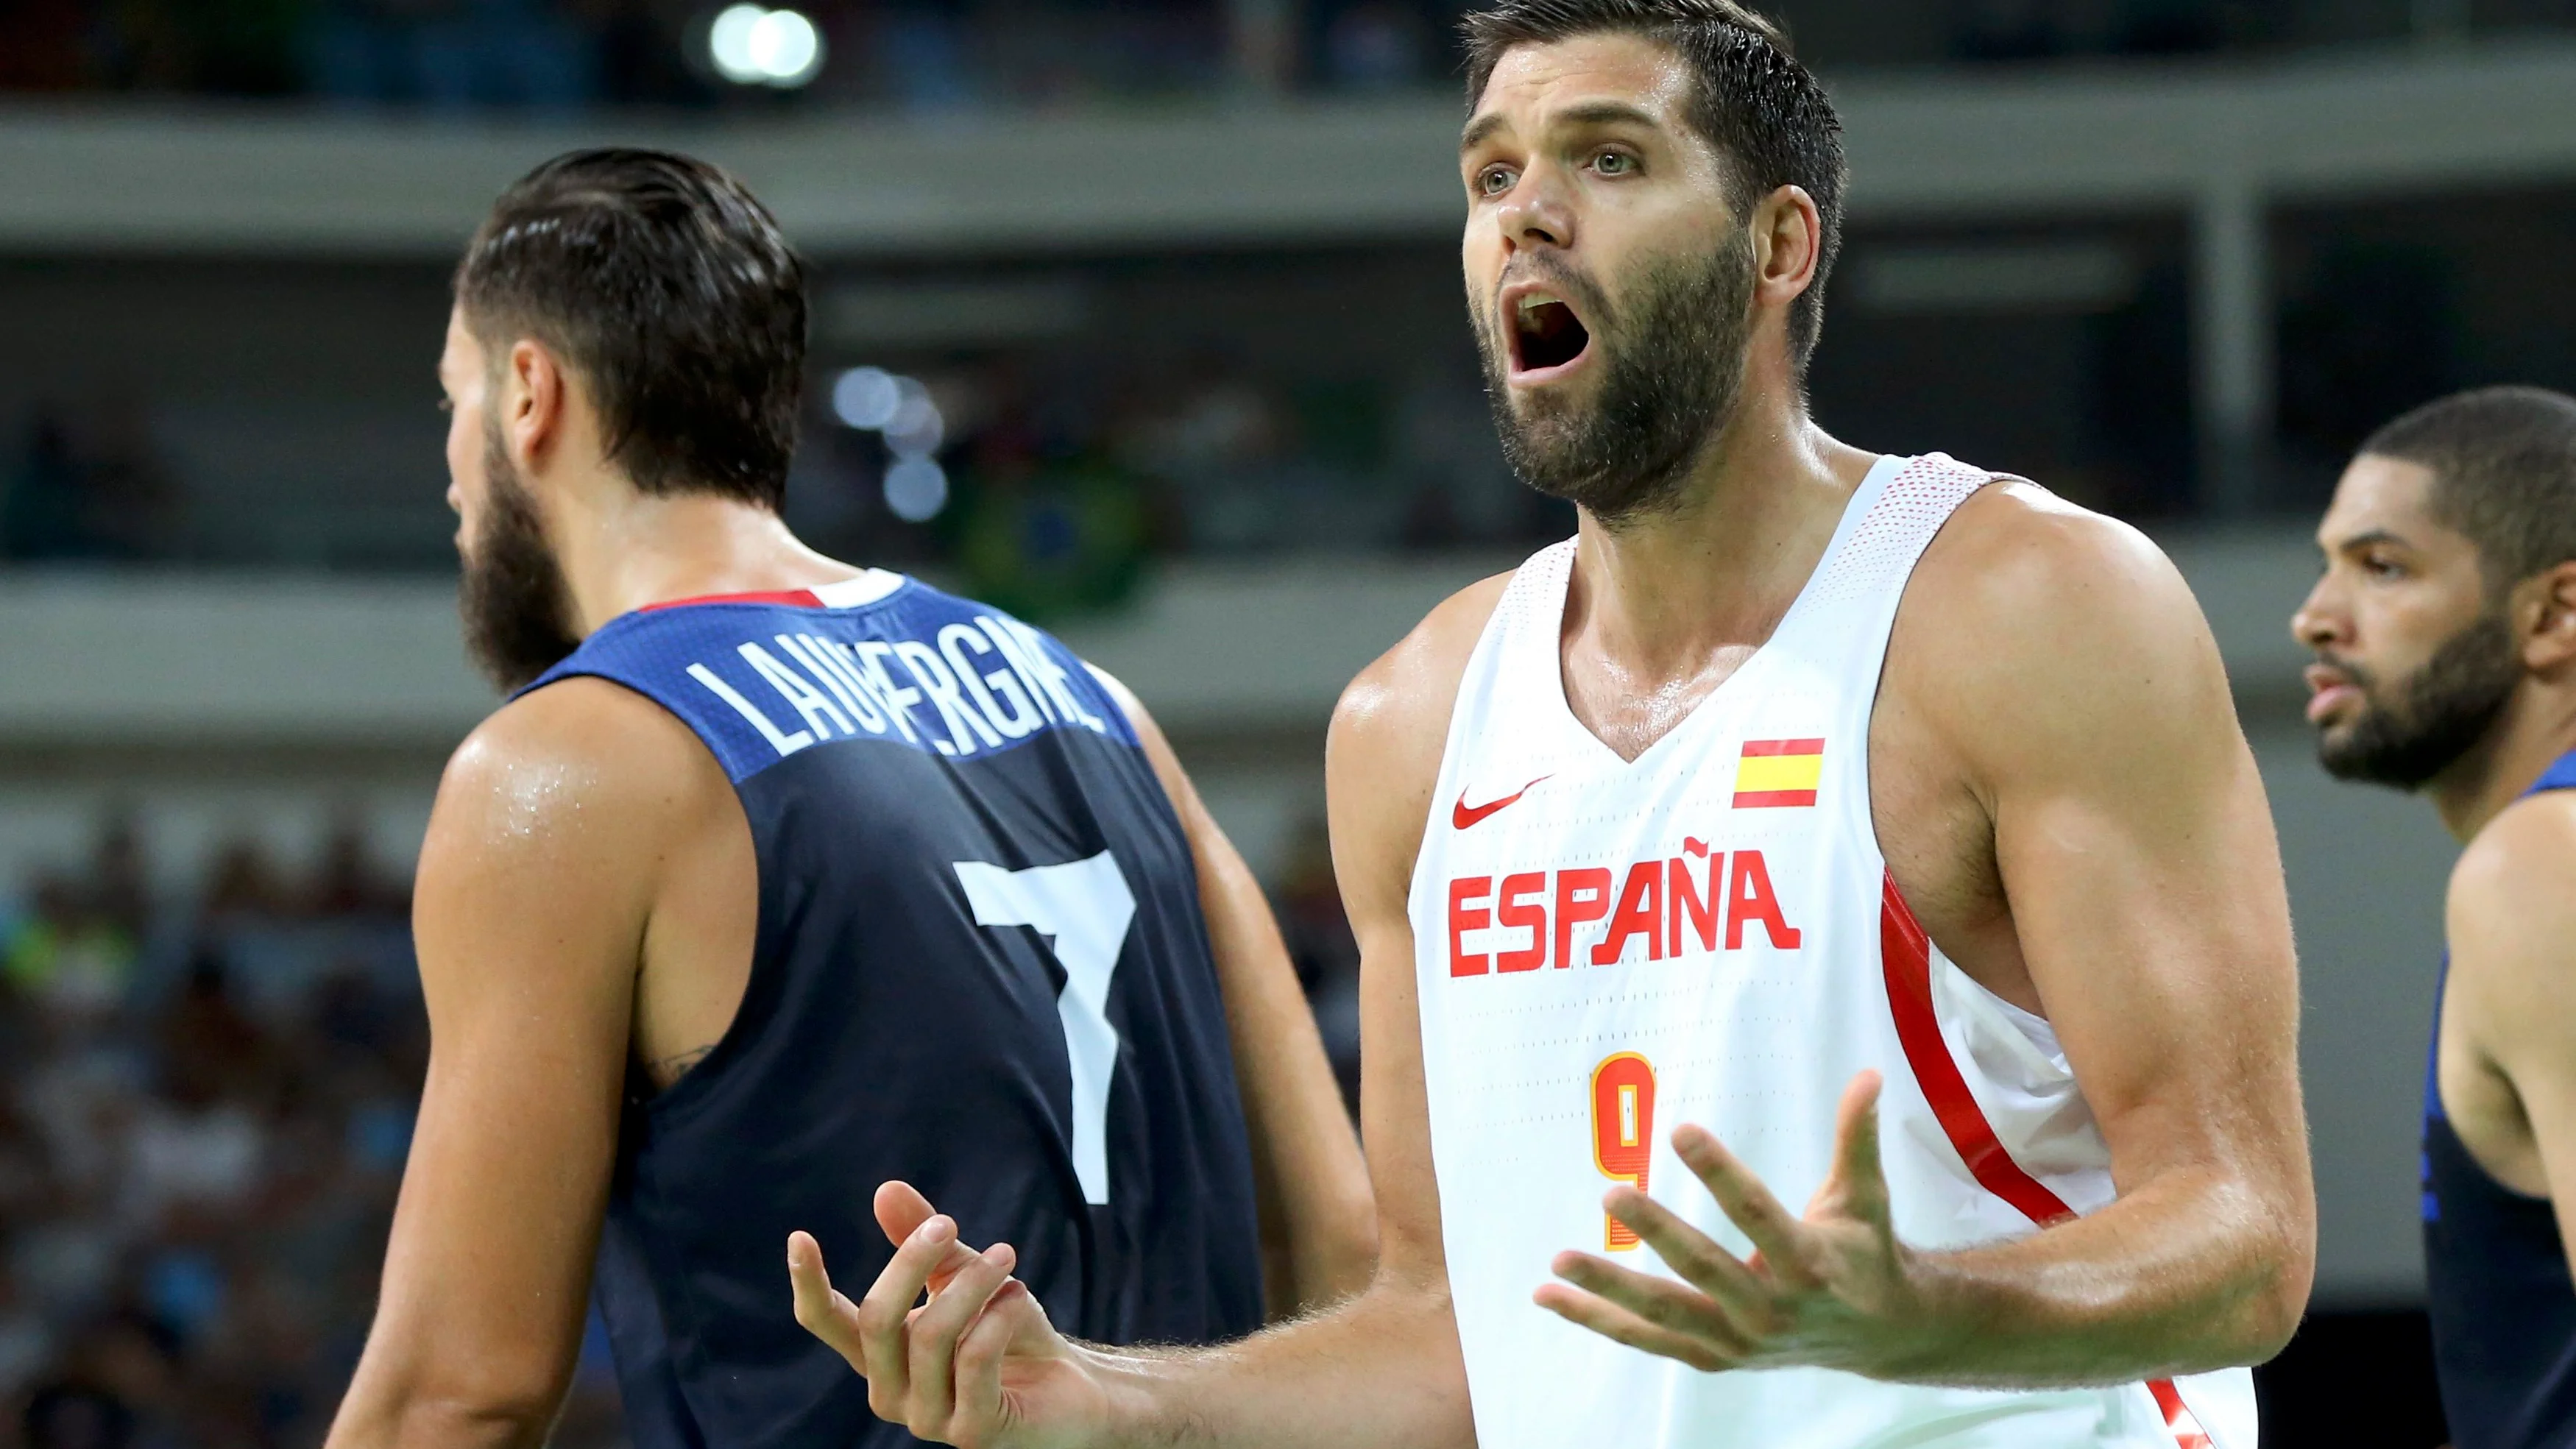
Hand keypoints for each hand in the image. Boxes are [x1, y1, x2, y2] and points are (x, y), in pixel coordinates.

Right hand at [789, 1182, 1115, 1448]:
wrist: (1068, 1385)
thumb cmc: (1006, 1328)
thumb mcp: (963, 1276)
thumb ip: (922, 1240)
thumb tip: (886, 1190)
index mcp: (879, 1355)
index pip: (828, 1324)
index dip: (809, 1284)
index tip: (800, 1236)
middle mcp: (890, 1393)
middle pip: (877, 1320)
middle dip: (910, 1261)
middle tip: (947, 1224)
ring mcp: (927, 1419)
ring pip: (930, 1335)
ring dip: (972, 1283)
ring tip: (1005, 1256)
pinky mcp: (971, 1433)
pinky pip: (975, 1360)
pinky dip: (998, 1316)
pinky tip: (1018, 1297)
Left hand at [1536, 1071, 1937, 1374]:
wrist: (1879, 1335)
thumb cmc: (1863, 1252)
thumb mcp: (1864, 1195)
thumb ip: (1857, 1136)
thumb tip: (1868, 1073)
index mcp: (1809, 1265)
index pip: (1756, 1212)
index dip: (1719, 1171)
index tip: (1681, 1129)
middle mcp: (1771, 1310)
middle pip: (1704, 1268)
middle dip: (1657, 1231)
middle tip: (1613, 1192)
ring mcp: (1739, 1341)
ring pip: (1665, 1314)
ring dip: (1608, 1289)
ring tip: (1559, 1262)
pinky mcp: (1715, 1357)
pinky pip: (1649, 1339)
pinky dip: (1598, 1320)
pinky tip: (1551, 1297)